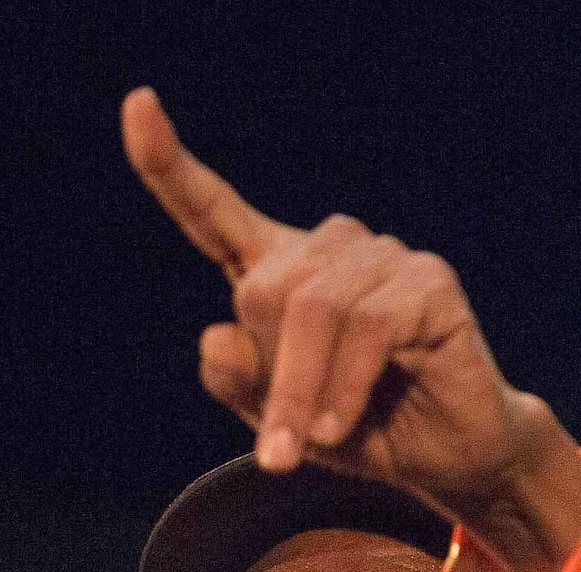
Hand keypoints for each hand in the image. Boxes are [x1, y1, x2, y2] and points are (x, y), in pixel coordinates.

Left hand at [121, 88, 580, 571]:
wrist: (442, 456)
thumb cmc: (355, 428)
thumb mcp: (273, 420)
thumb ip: (237, 381)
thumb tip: (213, 335)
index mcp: (277, 268)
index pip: (212, 211)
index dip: (169, 165)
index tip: (138, 106)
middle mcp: (328, 248)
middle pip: (262, 290)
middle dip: (268, 374)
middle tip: (284, 437)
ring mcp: (382, 258)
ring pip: (312, 310)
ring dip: (300, 391)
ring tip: (308, 444)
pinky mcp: (428, 281)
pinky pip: (366, 327)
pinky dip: (341, 388)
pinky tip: (335, 428)